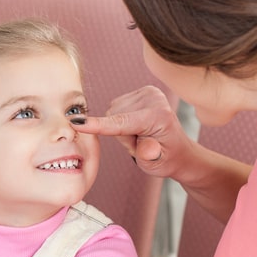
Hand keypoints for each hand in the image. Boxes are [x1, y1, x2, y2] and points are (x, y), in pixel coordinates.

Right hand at [74, 85, 192, 178]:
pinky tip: (138, 126)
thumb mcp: (157, 165)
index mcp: (159, 116)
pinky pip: (116, 107)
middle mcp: (154, 99)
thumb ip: (148, 155)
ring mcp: (148, 92)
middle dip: (120, 135)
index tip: (77, 123)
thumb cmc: (167, 159)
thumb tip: (147, 150)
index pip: (121, 122)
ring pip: (112, 112)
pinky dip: (122, 120)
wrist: (179, 151)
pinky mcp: (142, 91)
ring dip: (121, 128)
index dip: (97, 125)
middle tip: (139, 144)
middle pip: (113, 117)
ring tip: (140, 136)